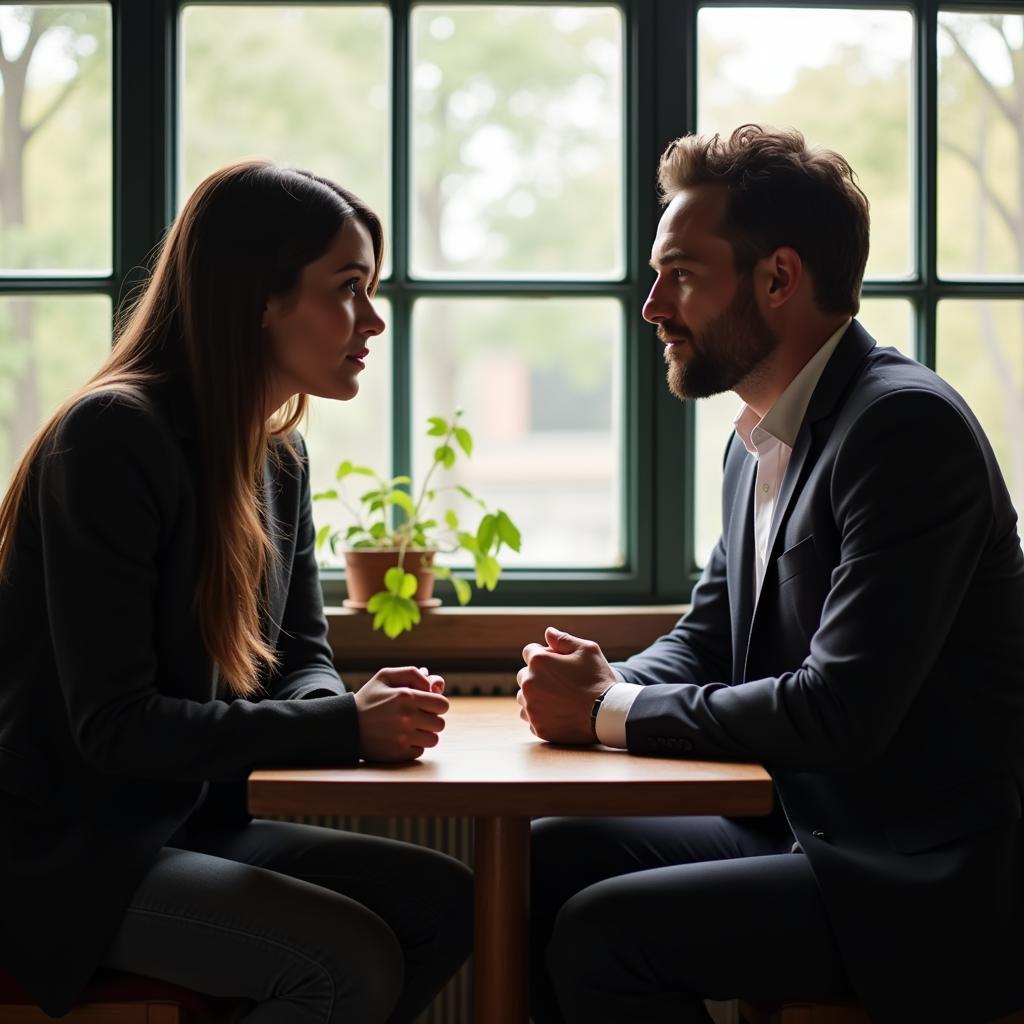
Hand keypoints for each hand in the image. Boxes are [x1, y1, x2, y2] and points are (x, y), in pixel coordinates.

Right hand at [354, 666, 448, 761]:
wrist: (345, 725)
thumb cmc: (368, 699)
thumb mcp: (385, 677)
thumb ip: (413, 674)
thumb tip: (435, 684)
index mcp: (406, 696)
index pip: (443, 704)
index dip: (437, 703)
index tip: (426, 704)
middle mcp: (407, 718)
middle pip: (440, 723)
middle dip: (431, 719)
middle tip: (416, 716)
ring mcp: (402, 737)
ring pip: (433, 739)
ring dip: (424, 734)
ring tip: (410, 728)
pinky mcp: (397, 754)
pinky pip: (419, 751)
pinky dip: (413, 746)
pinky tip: (400, 738)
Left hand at [517, 626, 616, 744]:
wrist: (608, 714)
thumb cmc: (598, 679)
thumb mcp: (587, 651)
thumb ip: (564, 640)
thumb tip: (548, 632)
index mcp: (539, 661)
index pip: (529, 651)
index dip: (545, 655)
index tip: (559, 663)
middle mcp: (529, 683)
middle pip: (524, 674)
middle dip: (538, 675)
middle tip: (561, 682)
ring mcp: (531, 707)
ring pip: (524, 697)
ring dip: (536, 695)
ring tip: (558, 698)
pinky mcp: (537, 726)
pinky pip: (529, 716)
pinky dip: (539, 714)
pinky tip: (557, 712)